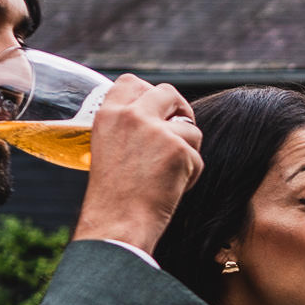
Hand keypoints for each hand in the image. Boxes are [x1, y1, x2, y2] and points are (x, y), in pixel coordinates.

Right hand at [72, 75, 202, 254]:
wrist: (117, 223)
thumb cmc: (113, 197)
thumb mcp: (107, 150)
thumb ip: (126, 129)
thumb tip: (155, 118)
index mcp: (109, 114)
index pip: (131, 81)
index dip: (148, 92)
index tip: (156, 109)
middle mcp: (132, 115)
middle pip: (168, 92)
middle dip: (180, 109)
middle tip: (180, 131)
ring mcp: (157, 130)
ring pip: (190, 128)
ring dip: (187, 150)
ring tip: (168, 175)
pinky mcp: (179, 149)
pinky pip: (197, 156)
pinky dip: (190, 174)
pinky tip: (172, 189)